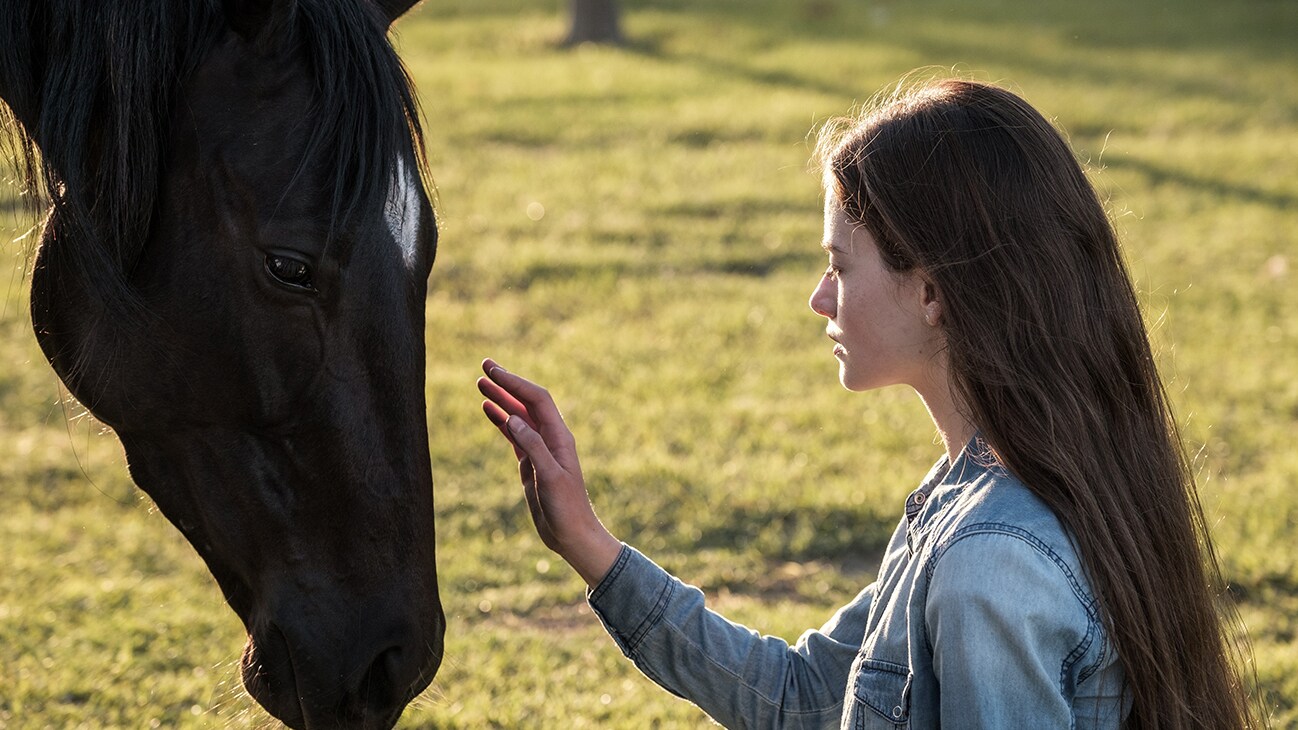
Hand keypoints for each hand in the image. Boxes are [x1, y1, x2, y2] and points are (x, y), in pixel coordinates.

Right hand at [477, 358, 621, 587]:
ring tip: (480, 383)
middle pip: (526, 402)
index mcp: (559, 437)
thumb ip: (532, 447)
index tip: (494, 371)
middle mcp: (550, 438)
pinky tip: (487, 409)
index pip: (536, 400)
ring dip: (501, 398)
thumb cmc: (567, 509)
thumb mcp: (550, 477)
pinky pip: (514, 435)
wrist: (572, 535)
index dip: (515, 383)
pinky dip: (500, 420)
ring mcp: (540, 450)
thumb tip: (512, 418)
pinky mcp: (531, 463)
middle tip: (484, 366)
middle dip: (507, 383)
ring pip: (517, 416)